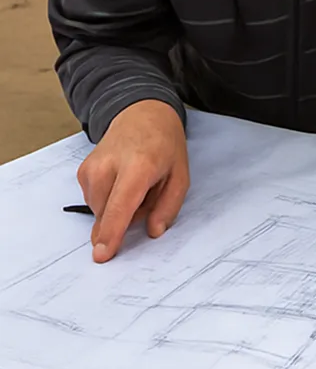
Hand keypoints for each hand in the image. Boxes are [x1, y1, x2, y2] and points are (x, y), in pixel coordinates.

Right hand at [76, 99, 189, 262]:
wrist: (142, 115)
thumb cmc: (164, 146)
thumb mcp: (180, 175)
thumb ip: (168, 207)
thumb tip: (152, 232)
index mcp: (139, 165)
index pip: (121, 205)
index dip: (112, 232)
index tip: (102, 254)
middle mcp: (109, 165)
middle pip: (108, 213)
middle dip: (126, 218)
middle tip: (147, 192)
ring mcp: (92, 167)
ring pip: (99, 210)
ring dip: (117, 208)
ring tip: (135, 183)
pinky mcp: (82, 171)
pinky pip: (93, 201)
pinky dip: (108, 199)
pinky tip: (121, 181)